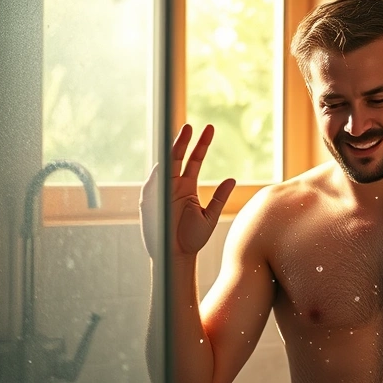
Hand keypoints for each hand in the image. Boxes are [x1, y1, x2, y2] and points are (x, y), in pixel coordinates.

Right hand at [139, 124, 235, 257]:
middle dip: (185, 141)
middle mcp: (173, 186)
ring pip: (166, 166)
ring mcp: (161, 192)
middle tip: (194, 125)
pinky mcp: (151, 202)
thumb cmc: (192, 239)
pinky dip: (159, 171)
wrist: (177, 257)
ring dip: (173, 150)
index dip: (200, 144)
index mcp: (186, 188)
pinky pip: (154, 183)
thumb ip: (220, 197)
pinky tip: (167, 159)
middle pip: (178, 157)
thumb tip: (231, 178)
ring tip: (183, 133)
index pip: (193, 160)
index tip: (209, 128)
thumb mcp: (210, 216)